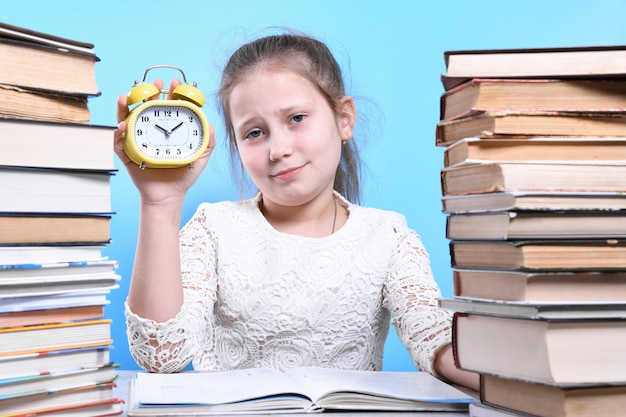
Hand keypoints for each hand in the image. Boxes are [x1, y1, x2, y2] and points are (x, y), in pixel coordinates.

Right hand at [113, 78, 215, 204]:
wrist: (169, 196)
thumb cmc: (183, 176)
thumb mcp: (199, 157)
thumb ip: (207, 142)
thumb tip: (211, 125)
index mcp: (167, 130)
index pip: (167, 107)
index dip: (170, 94)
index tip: (175, 84)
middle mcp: (151, 132)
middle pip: (146, 108)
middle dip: (148, 93)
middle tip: (155, 84)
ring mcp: (137, 141)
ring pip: (128, 119)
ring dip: (125, 107)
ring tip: (126, 98)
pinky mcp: (128, 154)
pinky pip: (119, 142)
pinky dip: (118, 133)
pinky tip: (122, 126)